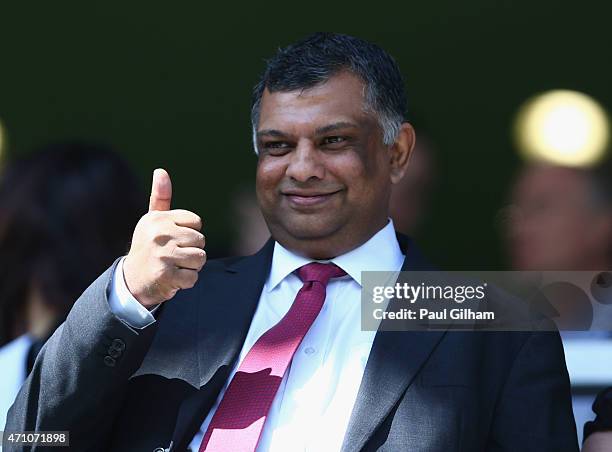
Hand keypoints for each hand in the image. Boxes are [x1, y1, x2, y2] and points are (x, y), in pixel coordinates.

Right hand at [123, 169, 205, 306]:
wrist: (132, 280)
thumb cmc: (148, 246)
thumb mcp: (152, 220)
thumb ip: (160, 197)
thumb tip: (161, 171)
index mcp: (158, 219)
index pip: (196, 222)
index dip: (190, 233)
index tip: (174, 239)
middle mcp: (159, 235)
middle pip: (200, 240)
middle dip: (192, 250)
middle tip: (174, 255)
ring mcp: (163, 255)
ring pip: (200, 258)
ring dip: (191, 266)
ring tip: (175, 266)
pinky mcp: (166, 275)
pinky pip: (193, 277)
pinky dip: (186, 281)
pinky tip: (173, 278)